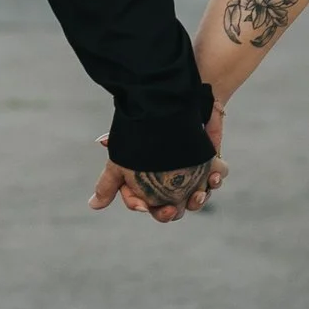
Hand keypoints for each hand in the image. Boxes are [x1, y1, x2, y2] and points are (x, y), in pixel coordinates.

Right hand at [89, 97, 225, 225]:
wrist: (174, 96)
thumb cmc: (146, 124)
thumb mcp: (126, 146)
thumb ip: (111, 173)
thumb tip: (93, 204)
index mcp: (150, 181)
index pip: (145, 204)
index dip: (143, 206)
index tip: (144, 206)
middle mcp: (171, 182)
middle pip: (171, 209)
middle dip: (170, 212)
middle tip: (171, 209)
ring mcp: (192, 173)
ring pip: (195, 199)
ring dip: (197, 201)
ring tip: (197, 193)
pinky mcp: (210, 161)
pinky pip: (216, 178)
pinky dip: (215, 179)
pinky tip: (212, 176)